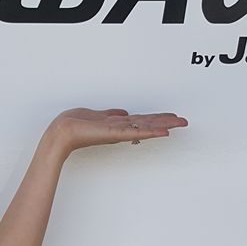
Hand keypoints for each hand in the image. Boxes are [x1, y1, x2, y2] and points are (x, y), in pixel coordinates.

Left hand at [45, 108, 187, 154]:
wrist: (62, 131)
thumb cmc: (74, 124)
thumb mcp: (95, 115)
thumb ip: (110, 115)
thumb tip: (123, 112)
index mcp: (117, 123)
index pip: (141, 120)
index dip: (157, 118)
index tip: (171, 117)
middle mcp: (120, 128)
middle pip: (148, 123)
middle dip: (166, 122)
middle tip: (184, 122)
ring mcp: (119, 131)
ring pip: (146, 127)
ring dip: (164, 125)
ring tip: (179, 124)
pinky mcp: (114, 133)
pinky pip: (136, 132)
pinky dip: (150, 131)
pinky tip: (162, 131)